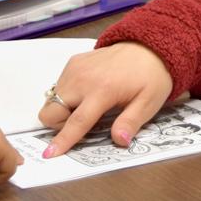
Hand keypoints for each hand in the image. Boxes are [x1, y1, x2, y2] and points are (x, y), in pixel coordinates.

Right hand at [36, 41, 172, 157]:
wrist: (148, 47)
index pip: (77, 121)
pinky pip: (59, 86)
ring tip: (89, 106)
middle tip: (84, 122)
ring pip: (52, 99)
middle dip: (60, 124)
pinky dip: (67, 95)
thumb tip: (120, 141)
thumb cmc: (150, 77)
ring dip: (63, 109)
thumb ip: (130, 123)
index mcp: (102, 91)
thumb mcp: (148, 103)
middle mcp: (83, 79)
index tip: (49, 154)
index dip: (63, 140)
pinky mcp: (74, 62)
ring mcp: (76, 69)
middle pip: (51, 111)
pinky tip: (88, 92)